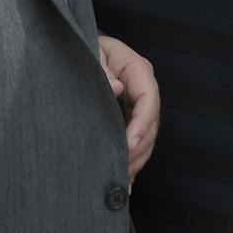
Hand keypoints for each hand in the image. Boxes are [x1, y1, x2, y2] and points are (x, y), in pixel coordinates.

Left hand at [96, 34, 159, 178]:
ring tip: (120, 179)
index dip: (141, 124)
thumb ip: (101, 69)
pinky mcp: (130, 120)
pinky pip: (137, 144)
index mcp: (137, 70)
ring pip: (146, 138)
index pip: (148, 99)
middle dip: (138, 149)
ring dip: (136, 160)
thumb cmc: (85, 48)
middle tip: (120, 169)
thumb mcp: (91, 52)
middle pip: (151, 124)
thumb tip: (115, 88)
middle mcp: (143, 90)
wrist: (81, 50)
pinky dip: (132, 163)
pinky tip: (125, 184)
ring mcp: (138, 106)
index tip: (128, 144)